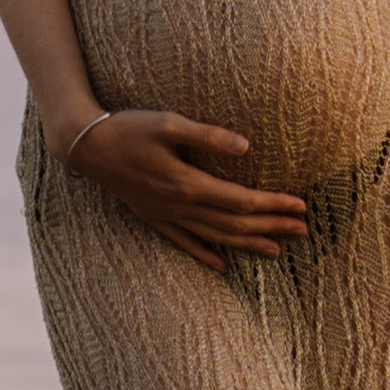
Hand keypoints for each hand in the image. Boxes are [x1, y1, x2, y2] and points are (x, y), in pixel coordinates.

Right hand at [61, 107, 306, 274]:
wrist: (86, 147)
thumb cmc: (128, 128)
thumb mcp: (168, 122)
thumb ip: (208, 135)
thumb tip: (246, 146)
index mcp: (187, 183)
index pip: (241, 200)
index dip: (273, 204)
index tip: (300, 205)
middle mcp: (179, 206)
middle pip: (234, 224)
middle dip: (270, 227)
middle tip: (302, 230)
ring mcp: (165, 216)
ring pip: (214, 238)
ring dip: (247, 244)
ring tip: (277, 251)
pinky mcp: (153, 217)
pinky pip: (184, 242)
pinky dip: (206, 255)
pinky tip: (223, 266)